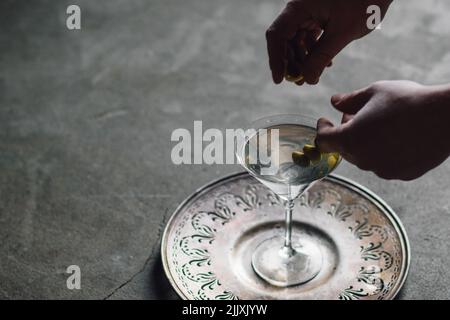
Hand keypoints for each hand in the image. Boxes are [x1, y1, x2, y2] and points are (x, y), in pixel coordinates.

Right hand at [266, 0, 392, 84]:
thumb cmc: (364, 2)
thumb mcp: (342, 33)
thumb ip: (321, 57)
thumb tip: (307, 80)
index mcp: (299, 7)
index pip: (277, 35)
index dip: (275, 59)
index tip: (278, 80)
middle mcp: (299, 8)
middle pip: (283, 39)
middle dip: (290, 62)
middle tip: (298, 82)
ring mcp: (307, 11)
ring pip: (295, 40)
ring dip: (302, 60)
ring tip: (312, 76)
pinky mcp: (317, 15)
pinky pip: (307, 37)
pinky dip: (313, 52)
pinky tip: (325, 63)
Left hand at [316, 80, 449, 179]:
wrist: (447, 117)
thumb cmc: (407, 100)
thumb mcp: (374, 92)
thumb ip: (349, 100)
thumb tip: (334, 101)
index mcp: (350, 139)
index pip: (324, 141)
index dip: (322, 129)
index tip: (325, 120)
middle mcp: (363, 160)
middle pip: (344, 149)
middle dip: (344, 132)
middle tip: (353, 115)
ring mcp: (382, 170)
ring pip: (364, 157)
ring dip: (363, 142)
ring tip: (377, 124)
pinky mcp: (401, 174)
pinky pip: (384, 164)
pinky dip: (382, 152)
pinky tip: (395, 137)